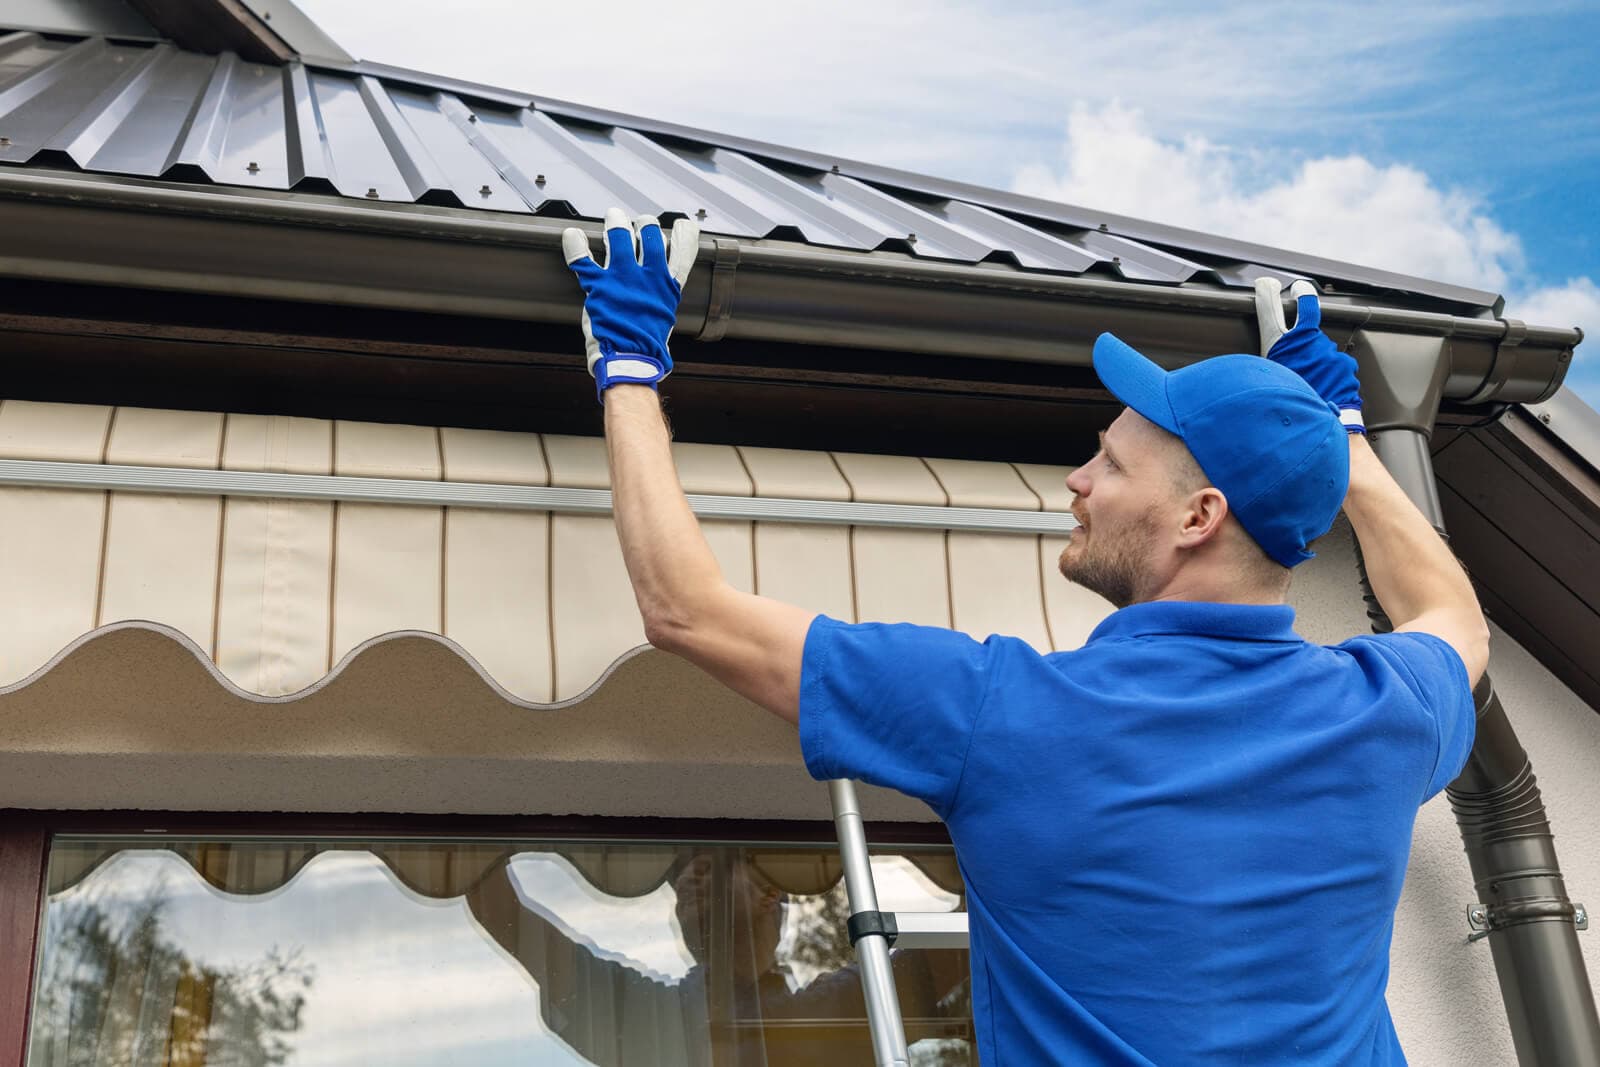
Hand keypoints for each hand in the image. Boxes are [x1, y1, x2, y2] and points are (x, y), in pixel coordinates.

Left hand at [562, 208, 698, 400]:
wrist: (631, 361)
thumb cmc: (648, 348)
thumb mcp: (664, 320)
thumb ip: (661, 301)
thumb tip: (661, 297)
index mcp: (667, 287)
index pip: (682, 252)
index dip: (684, 235)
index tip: (683, 225)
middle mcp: (647, 277)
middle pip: (650, 235)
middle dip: (645, 224)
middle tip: (639, 222)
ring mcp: (622, 279)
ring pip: (620, 237)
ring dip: (617, 223)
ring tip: (615, 216)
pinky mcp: (598, 287)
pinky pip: (583, 259)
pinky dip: (575, 245)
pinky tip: (572, 235)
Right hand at [1254, 278, 1364, 433]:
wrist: (1321, 426)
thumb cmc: (1289, 405)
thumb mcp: (1268, 377)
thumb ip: (1272, 353)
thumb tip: (1267, 340)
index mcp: (1283, 344)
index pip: (1278, 308)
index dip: (1283, 294)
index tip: (1287, 287)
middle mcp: (1308, 343)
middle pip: (1305, 334)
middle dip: (1302, 347)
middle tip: (1295, 366)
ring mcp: (1330, 353)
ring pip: (1321, 352)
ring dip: (1316, 364)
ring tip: (1308, 386)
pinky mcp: (1346, 365)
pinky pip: (1335, 366)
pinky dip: (1329, 375)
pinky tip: (1322, 390)